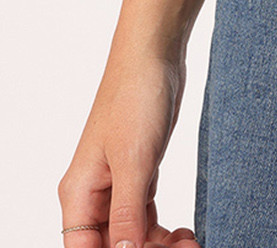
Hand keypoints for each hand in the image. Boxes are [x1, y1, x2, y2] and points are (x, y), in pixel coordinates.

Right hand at [58, 53, 201, 247]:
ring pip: (131, 237)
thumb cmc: (135, 96)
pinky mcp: (139, 174)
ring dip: (158, 247)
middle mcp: (93, 194)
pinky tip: (184, 234)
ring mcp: (116, 185)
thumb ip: (127, 213)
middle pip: (111, 246)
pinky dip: (162, 233)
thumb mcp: (134, 159)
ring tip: (190, 244)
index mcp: (79, 194)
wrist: (155, 54)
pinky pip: (144, 219)